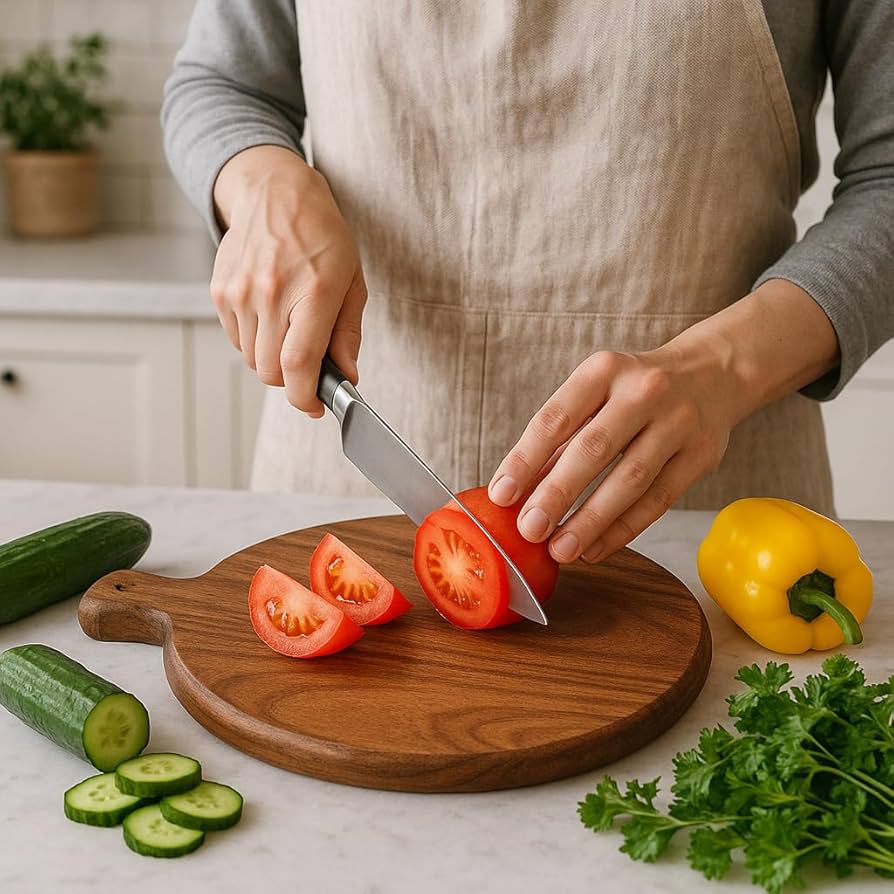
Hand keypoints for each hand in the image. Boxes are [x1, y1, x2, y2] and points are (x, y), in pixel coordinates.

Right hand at [210, 146, 365, 416]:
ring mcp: (240, 292)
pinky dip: (253, 341)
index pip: (299, 363)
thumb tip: (346, 376)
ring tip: (288, 328)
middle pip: (271, 371)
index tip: (313, 405)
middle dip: (291, 379)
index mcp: (313, 291)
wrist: (275, 193)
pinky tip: (269, 314)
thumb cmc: (321, 236)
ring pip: (252, 360)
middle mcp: (272, 292)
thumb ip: (347, 333)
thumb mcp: (351, 281)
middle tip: (307, 364)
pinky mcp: (220, 291)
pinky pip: (236, 339)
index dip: (305, 396)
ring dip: (271, 359)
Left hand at [488, 278, 840, 564]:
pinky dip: (623, 530)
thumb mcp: (595, 393)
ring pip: (630, 480)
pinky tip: (595, 549)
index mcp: (604, 370)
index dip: (525, 459)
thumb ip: (558, 438)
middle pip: (593, 449)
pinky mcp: (703, 454)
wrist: (713, 373)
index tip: (501, 495)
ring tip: (560, 550)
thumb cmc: (633, 391)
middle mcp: (643, 391)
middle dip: (557, 494)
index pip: (556, 418)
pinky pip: (658, 500)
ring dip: (590, 521)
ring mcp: (678, 422)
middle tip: (529, 530)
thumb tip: (514, 491)